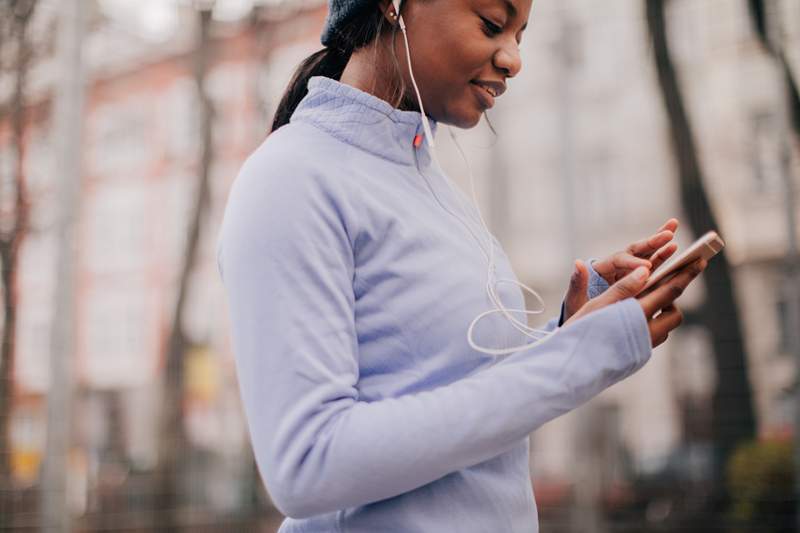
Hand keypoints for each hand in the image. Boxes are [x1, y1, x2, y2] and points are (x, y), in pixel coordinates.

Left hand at [563, 218, 680, 321]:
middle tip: (668, 235)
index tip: (647, 268)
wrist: (586, 327)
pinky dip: (666, 259)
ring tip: (674, 229)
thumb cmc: (579, 314)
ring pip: (647, 255)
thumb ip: (577, 284)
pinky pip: (655, 268)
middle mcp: (617, 267)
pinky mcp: (640, 281)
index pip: (620, 260)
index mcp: (602, 269)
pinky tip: (679, 251)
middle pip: (635, 250)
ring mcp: (629, 273)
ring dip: (661, 244)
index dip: (633, 263)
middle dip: (651, 242)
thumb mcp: (575, 301)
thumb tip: (578, 263)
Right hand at [563, 257, 707, 347]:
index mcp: (637, 316)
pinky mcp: (639, 355)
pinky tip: (634, 317)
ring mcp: (644, 346)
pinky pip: (655, 335)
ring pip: (665, 325)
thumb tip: (646, 269)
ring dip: (661, 311)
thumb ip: (624, 287)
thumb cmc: (580, 330)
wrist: (571, 366)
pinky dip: (651, 323)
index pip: (670, 291)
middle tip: (671, 279)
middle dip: (673, 296)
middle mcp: (647, 333)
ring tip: (645, 299)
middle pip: (674, 311)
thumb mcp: (599, 304)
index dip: (686, 275)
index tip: (700, 260)